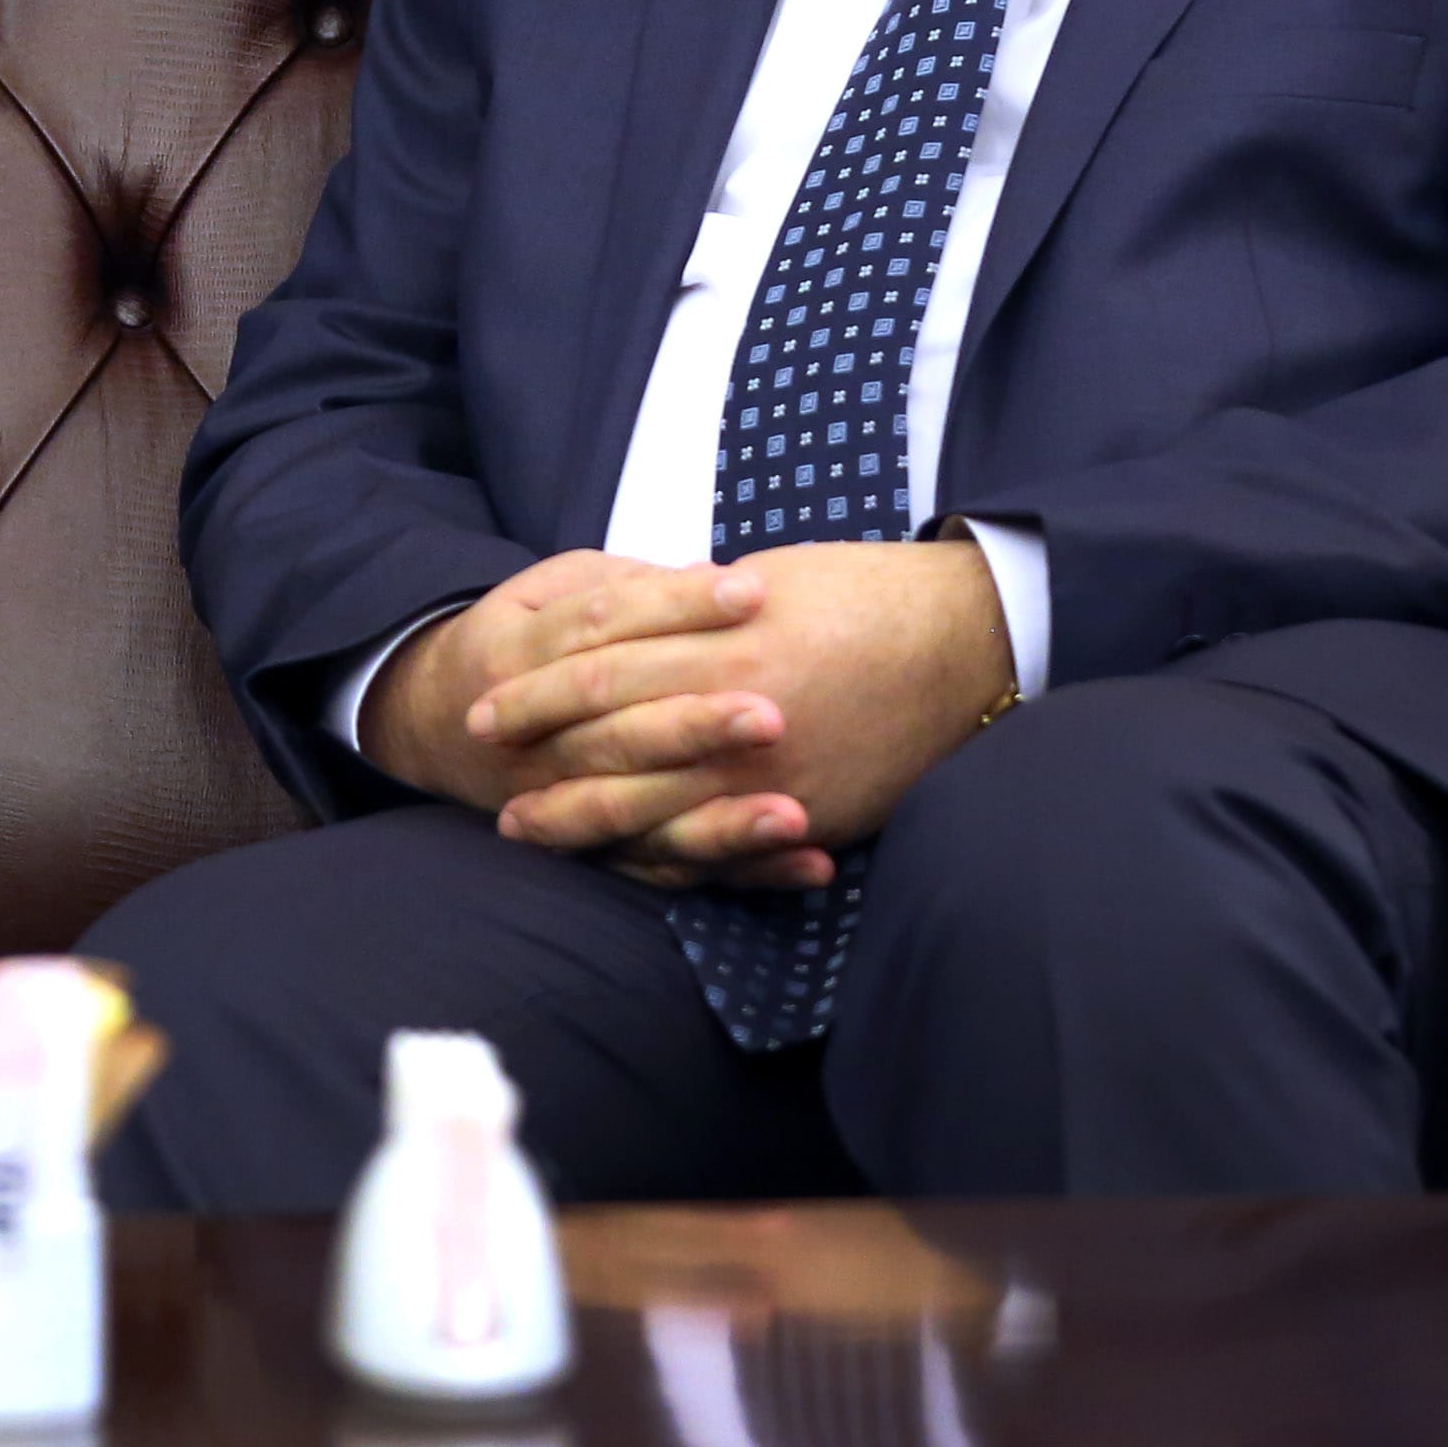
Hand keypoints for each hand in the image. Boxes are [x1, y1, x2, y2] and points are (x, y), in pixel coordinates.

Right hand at [356, 551, 814, 884]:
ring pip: (639, 816)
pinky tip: (810, 865)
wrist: (430, 721)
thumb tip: (705, 578)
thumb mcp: (546, 589)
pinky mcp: (598, 849)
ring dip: (722, 823)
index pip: (602, 624)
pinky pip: (667, 870)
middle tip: (774, 716)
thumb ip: (617, 585)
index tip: (755, 591)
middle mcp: (533, 740)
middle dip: (695, 727)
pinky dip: (740, 872)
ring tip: (796, 814)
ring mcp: (560, 803)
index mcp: (518, 653)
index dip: (676, 607)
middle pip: (618, 731)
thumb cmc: (521, 640)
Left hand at [486, 538, 1013, 885]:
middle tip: (484, 774)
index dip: (536, 690)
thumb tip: (624, 624)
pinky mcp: (810, 813)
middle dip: (541, 761)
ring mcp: (771, 770)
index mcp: (720, 637)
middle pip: (611, 742)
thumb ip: (687, 616)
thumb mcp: (763, 581)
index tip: (488, 705)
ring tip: (524, 828)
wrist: (963, 639)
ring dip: (581, 821)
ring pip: (652, 807)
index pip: (600, 667)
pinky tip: (620, 864)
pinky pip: (720, 847)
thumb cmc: (860, 594)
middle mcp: (735, 708)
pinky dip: (664, 857)